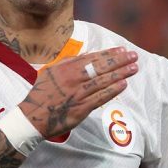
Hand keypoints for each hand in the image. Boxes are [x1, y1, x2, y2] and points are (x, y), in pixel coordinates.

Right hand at [18, 47, 137, 138]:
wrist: (33, 116)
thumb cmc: (42, 93)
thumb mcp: (51, 71)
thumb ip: (68, 62)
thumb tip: (86, 54)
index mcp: (66, 68)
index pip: (92, 58)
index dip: (109, 53)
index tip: (122, 50)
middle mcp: (74, 78)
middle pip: (101, 67)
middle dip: (119, 60)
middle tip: (134, 56)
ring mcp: (78, 93)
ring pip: (103, 81)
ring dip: (120, 73)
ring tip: (133, 68)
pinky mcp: (81, 108)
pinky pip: (100, 97)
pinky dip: (112, 90)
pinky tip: (123, 84)